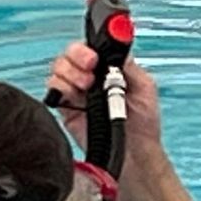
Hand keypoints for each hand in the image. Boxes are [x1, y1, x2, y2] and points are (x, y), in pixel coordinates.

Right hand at [45, 39, 163, 155]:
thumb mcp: (146, 87)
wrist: (135, 154)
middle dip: (77, 55)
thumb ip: (129, 66)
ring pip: (59, 68)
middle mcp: (91, 77)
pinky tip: (75, 97)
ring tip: (86, 86)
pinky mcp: (67, 108)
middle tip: (90, 65)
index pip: (92, 46)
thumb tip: (117, 47)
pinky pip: (54, 90)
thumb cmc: (144, 125)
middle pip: (71, 53)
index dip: (89, 46)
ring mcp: (77, 92)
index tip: (96, 54)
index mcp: (109, 68)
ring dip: (69, 72)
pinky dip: (60, 88)